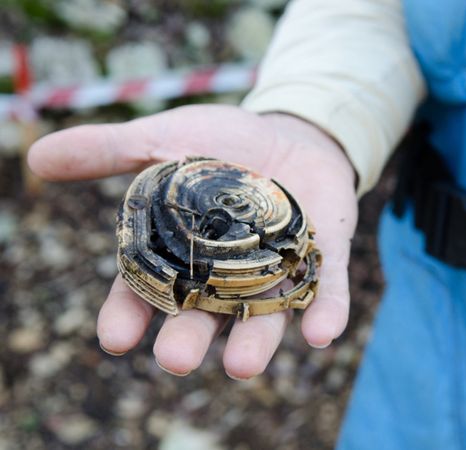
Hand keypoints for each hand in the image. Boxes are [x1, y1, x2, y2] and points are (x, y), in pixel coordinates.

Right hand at [28, 105, 357, 377]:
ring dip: (255, 341)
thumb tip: (37, 157)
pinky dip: (325, 310)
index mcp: (184, 254)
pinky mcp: (321, 256)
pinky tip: (322, 333)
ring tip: (242, 366)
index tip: (114, 337)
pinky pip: (325, 289)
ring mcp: (276, 268)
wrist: (289, 130)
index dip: (130, 314)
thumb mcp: (166, 139)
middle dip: (190, 338)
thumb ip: (110, 152)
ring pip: (263, 314)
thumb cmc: (224, 142)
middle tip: (175, 359)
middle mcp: (226, 274)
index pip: (149, 291)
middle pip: (204, 314)